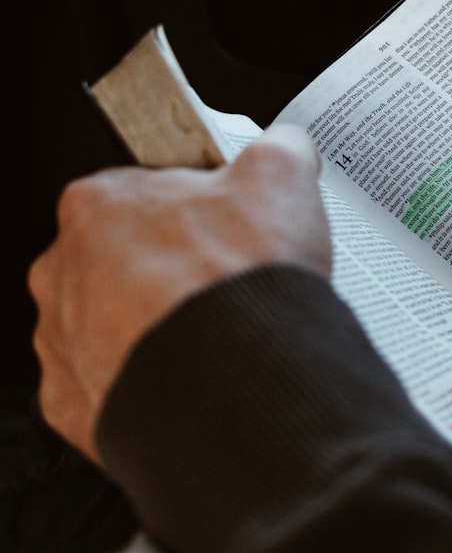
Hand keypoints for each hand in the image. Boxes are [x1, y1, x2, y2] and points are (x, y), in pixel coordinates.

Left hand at [28, 123, 330, 462]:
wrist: (238, 385)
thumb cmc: (240, 282)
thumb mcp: (283, 178)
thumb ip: (277, 150)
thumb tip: (285, 150)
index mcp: (99, 205)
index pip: (140, 191)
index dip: (192, 206)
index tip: (225, 223)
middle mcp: (64, 271)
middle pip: (121, 259)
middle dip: (171, 269)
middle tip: (228, 280)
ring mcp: (64, 341)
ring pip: (113, 324)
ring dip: (159, 325)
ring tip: (221, 332)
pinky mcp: (77, 402)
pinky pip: (114, 383)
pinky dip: (153, 379)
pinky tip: (198, 373)